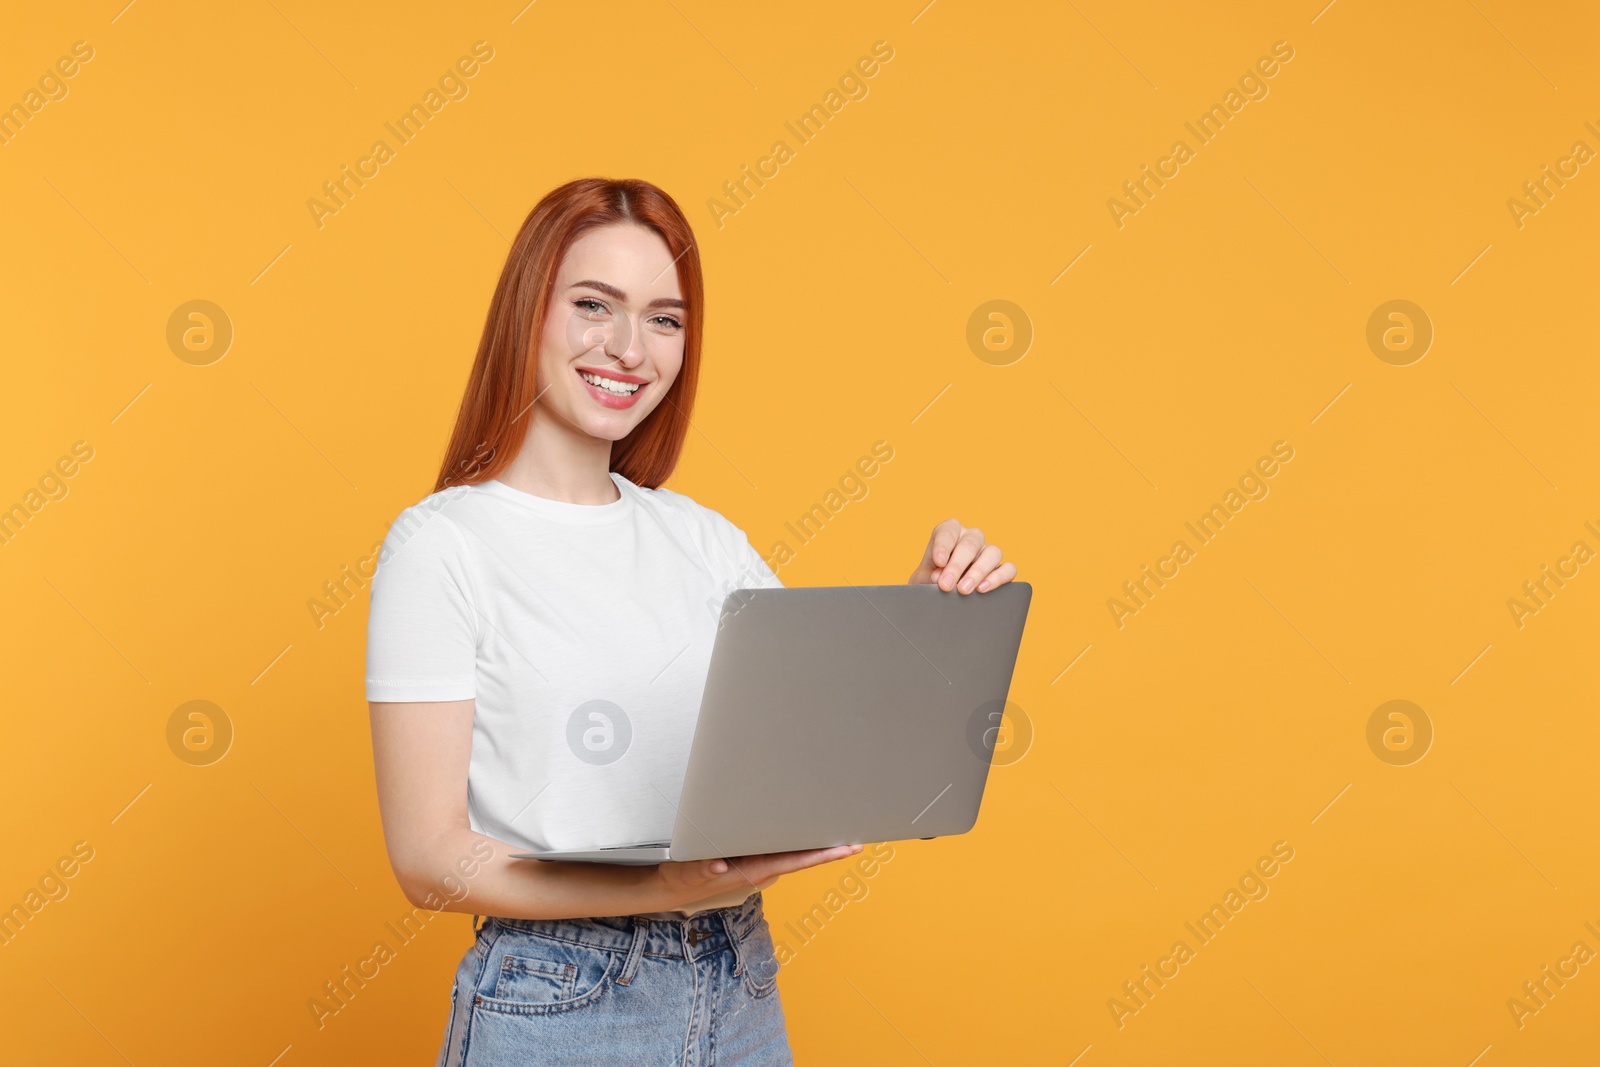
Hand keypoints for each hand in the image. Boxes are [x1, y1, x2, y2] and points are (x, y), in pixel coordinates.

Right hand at [654, 844, 862, 909]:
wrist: (670, 889)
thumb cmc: (683, 879)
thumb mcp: (689, 874)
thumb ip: (703, 869)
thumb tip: (719, 867)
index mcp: (752, 870)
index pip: (794, 861)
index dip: (822, 854)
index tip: (847, 848)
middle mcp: (760, 868)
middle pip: (802, 857)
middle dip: (829, 848)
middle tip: (858, 837)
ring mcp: (756, 866)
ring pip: (793, 854)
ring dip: (816, 845)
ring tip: (842, 833)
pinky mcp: (749, 860)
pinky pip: (779, 851)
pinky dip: (799, 845)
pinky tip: (811, 836)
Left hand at [908, 518, 1017, 593]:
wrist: (938, 594)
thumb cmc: (931, 581)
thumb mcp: (923, 577)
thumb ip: (929, 576)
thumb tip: (941, 579)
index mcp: (949, 532)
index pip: (948, 532)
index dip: (943, 547)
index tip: (939, 562)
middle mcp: (971, 538)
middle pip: (969, 544)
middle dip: (957, 566)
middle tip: (946, 585)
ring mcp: (988, 552)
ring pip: (993, 553)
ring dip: (978, 571)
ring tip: (964, 590)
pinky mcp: (1002, 569)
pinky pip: (1008, 569)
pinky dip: (998, 578)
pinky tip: (983, 589)